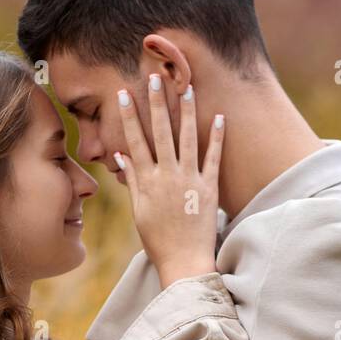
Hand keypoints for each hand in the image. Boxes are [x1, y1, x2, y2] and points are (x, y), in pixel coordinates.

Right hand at [115, 77, 223, 286]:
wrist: (184, 262)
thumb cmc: (159, 240)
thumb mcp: (139, 212)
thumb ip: (133, 182)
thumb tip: (121, 157)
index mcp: (147, 182)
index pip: (135, 142)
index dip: (130, 117)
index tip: (126, 93)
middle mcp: (167, 177)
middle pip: (160, 133)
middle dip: (157, 103)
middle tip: (154, 77)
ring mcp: (189, 181)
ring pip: (187, 139)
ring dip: (187, 111)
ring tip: (187, 86)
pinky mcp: (209, 189)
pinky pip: (213, 159)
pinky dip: (217, 138)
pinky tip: (219, 117)